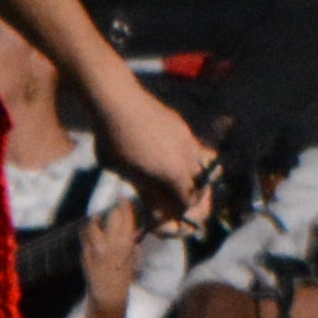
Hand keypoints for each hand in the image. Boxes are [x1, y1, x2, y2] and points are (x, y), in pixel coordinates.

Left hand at [80, 198, 146, 291]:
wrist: (107, 295)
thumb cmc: (123, 277)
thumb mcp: (132, 258)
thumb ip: (131, 242)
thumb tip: (134, 228)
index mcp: (126, 245)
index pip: (126, 218)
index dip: (124, 205)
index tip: (122, 197)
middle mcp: (111, 244)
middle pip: (112, 217)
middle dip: (114, 208)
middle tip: (115, 202)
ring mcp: (96, 248)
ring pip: (93, 224)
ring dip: (96, 218)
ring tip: (97, 216)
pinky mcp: (84, 253)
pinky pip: (84, 235)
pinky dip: (86, 229)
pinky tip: (89, 228)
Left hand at [95, 78, 214, 214]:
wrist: (118, 100)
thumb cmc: (114, 140)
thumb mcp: (125, 172)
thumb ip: (147, 192)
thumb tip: (159, 210)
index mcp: (174, 174)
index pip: (188, 204)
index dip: (179, 214)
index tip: (168, 218)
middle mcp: (188, 158)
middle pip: (201, 187)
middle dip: (192, 200)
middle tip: (176, 205)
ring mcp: (188, 140)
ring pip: (202, 167)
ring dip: (192, 180)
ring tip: (175, 182)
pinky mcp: (183, 127)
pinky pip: (194, 150)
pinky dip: (187, 161)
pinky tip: (166, 157)